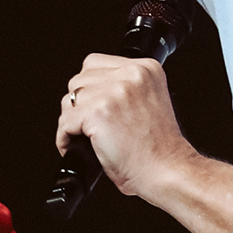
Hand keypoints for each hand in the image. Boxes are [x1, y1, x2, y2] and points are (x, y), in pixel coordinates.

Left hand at [56, 53, 198, 197]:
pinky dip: (65, 138)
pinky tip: (75, 146)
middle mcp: (130, 75)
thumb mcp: (150, 101)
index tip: (91, 105)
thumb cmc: (159, 147)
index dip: (89, 87)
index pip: (95, 63)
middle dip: (79, 104)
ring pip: (69, 100)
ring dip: (71, 121)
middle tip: (86, 124)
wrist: (167, 170)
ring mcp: (114, 92)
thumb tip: (93, 90)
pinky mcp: (98, 112)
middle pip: (79, 80)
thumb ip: (125, 88)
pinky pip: (65, 122)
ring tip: (82, 136)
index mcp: (146, 68)